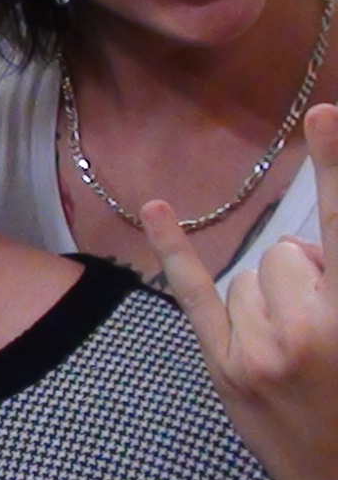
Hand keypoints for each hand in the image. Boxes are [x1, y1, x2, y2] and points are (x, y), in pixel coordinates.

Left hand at [143, 101, 337, 479]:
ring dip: (277, 296)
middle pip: (289, 252)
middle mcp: (309, 329)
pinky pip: (194, 293)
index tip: (323, 112)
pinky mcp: (225, 368)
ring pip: (254, 274)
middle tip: (331, 326)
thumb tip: (315, 249)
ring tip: (306, 352)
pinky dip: (174, 249)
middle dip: (309, 273)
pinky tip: (157, 206)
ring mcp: (260, 351)